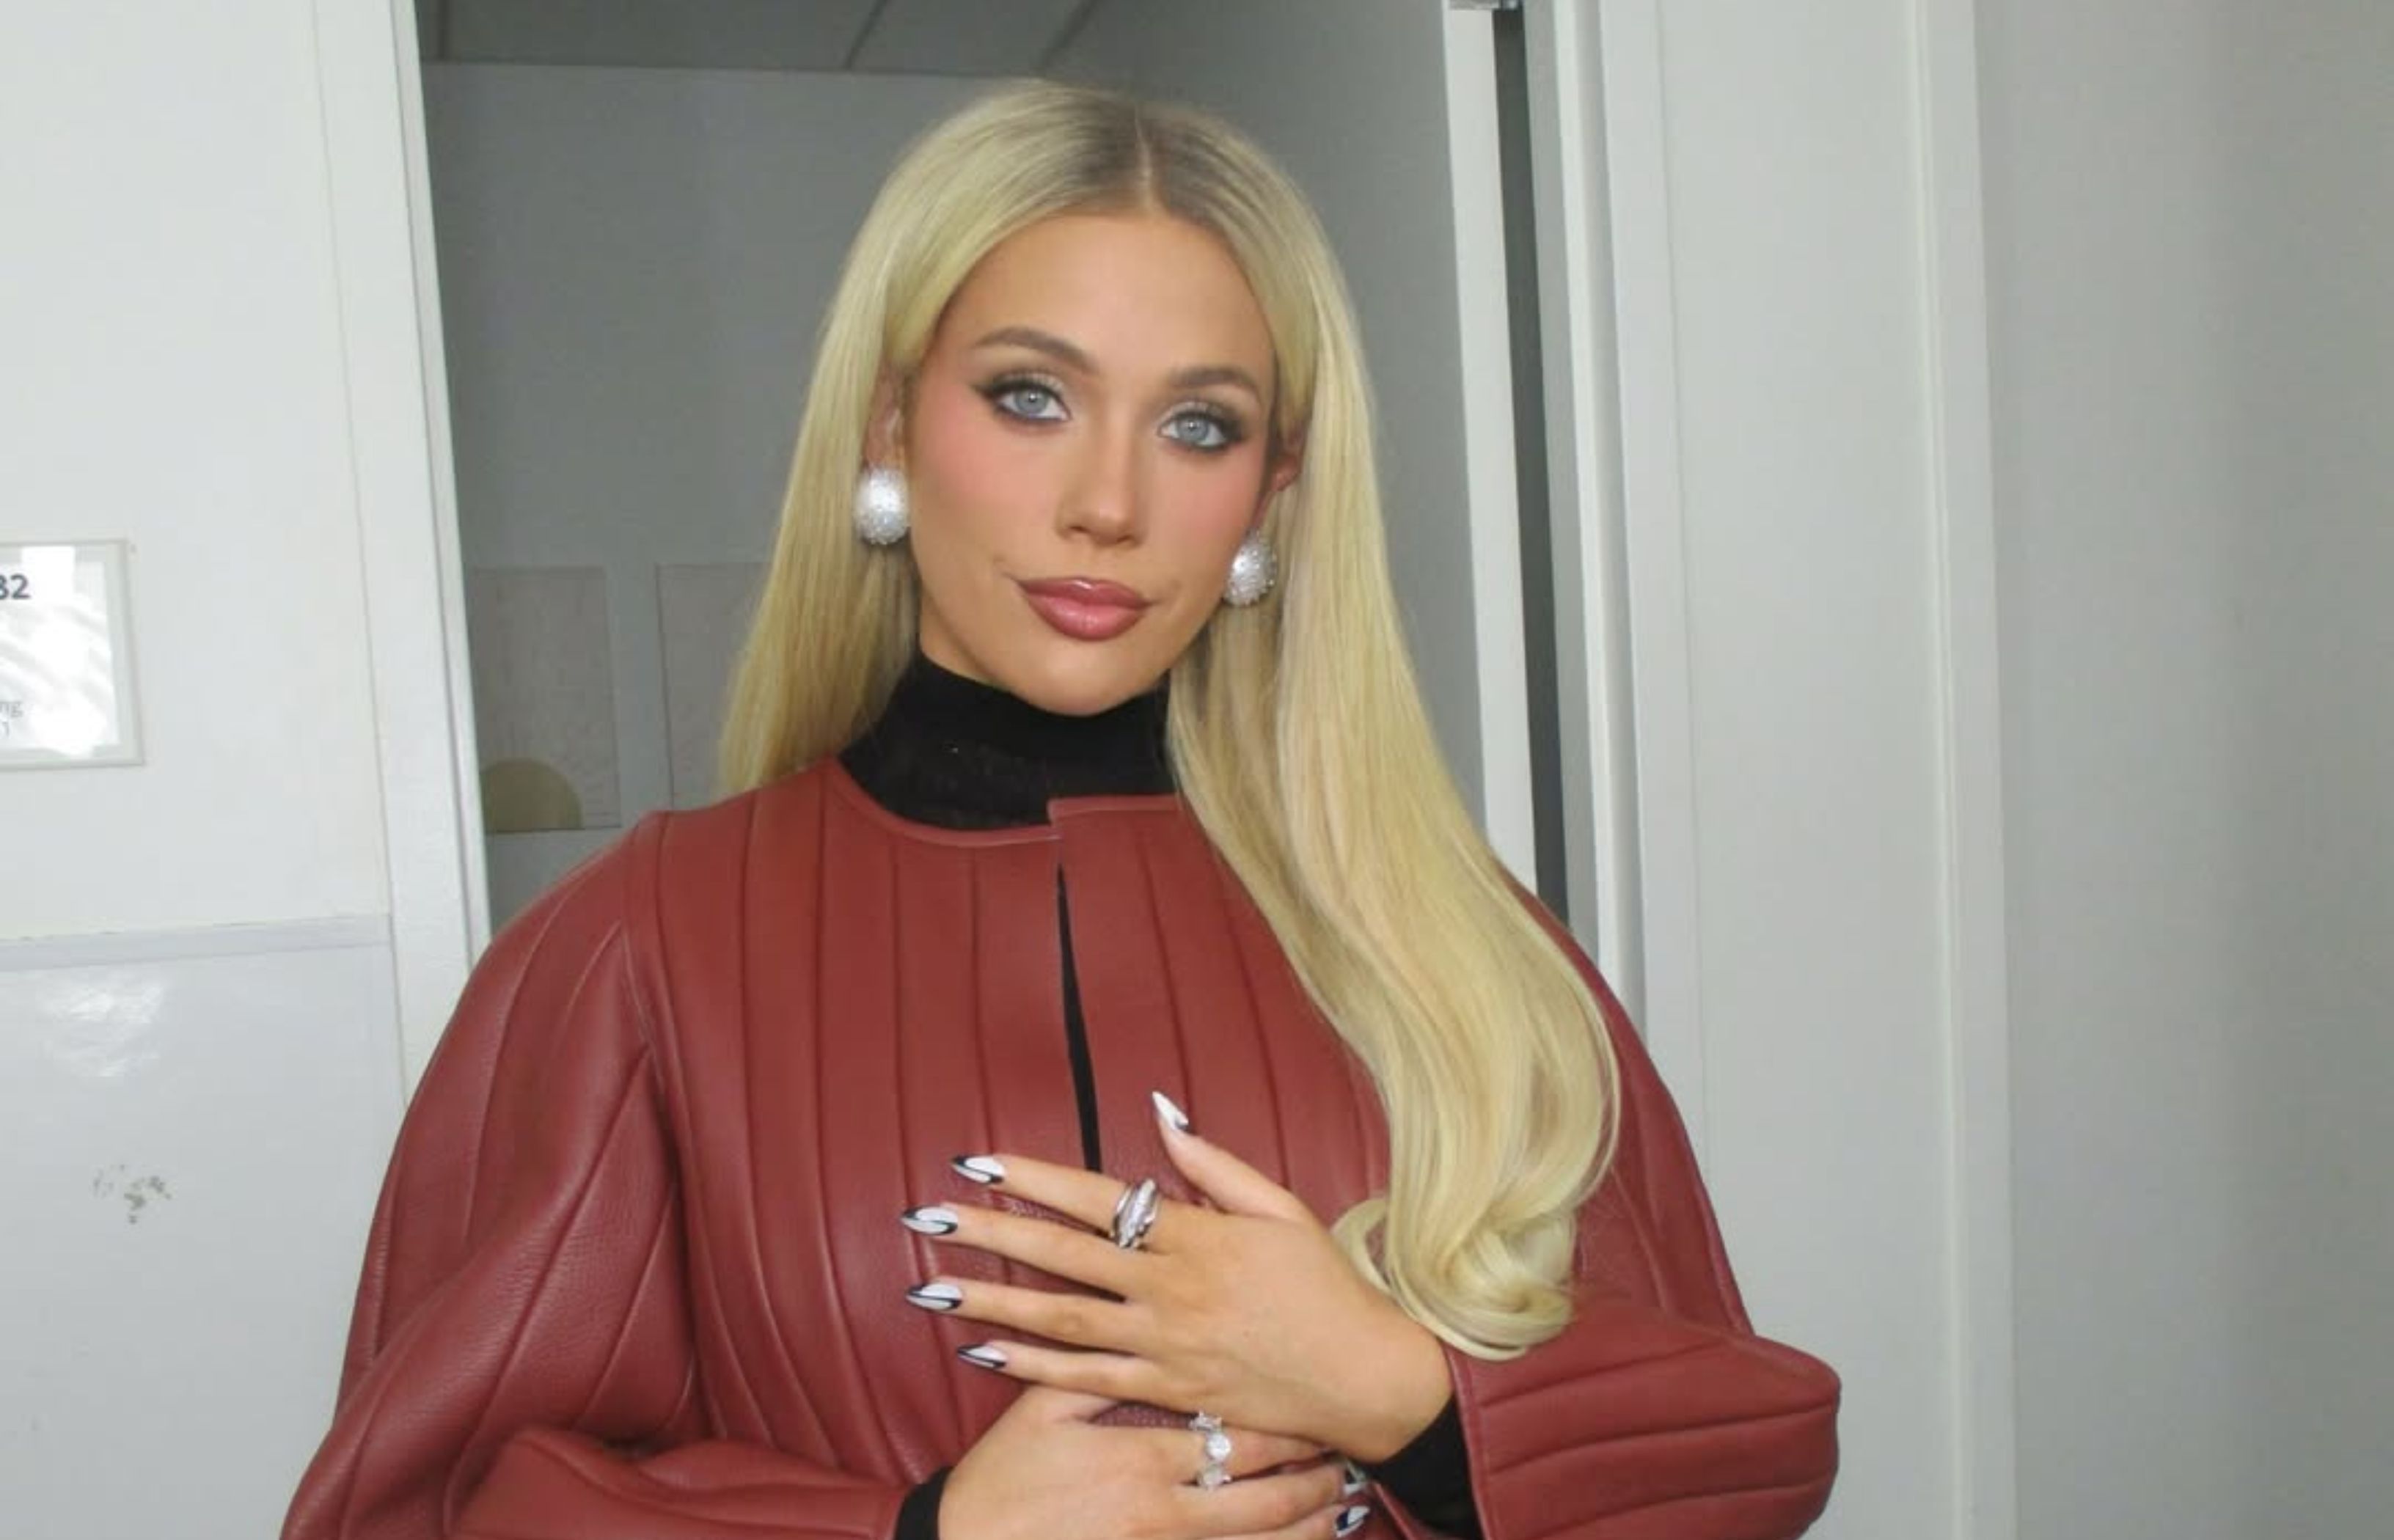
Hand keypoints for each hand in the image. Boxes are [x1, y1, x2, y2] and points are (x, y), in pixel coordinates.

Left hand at [908, 1097, 1453, 1459]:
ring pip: (1062, 1321)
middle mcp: (1172, 1289)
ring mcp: (1166, 1345)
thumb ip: (1215, 1163)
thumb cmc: (1328, 1288)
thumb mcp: (1283, 1208)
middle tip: (929, 1218)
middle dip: (992, 1234)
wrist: (1364, 1378)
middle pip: (1064, 1256)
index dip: (1033, 1178)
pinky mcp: (1168, 1390)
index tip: (977, 1162)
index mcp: (1197, 1235)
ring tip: (931, 1290)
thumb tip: (1159, 1113)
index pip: (1098, 1198)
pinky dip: (1032, 1369)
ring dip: (992, 1303)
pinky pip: (1087, 1379)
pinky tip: (983, 1356)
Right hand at [938, 1384, 1357, 1539]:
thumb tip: (1129, 1306)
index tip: (1318, 1412)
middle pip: (1262, 1497)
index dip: (1284, 1428)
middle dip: (1310, 1479)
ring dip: (1304, 1526)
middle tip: (1347, 1459)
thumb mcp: (1041, 1413)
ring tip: (1344, 1507)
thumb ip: (1093, 1363)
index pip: (1234, 1437)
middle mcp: (1163, 1508)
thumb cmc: (1004, 1480)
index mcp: (1141, 1456)